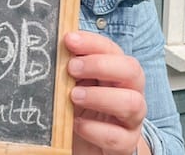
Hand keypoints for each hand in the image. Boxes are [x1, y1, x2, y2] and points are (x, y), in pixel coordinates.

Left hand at [65, 31, 147, 154]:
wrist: (91, 143)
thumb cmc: (83, 108)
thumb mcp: (75, 84)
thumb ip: (69, 68)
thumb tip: (51, 48)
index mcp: (116, 71)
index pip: (112, 49)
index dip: (91, 42)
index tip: (69, 40)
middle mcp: (129, 91)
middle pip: (132, 70)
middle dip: (100, 65)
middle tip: (71, 68)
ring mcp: (131, 118)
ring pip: (132, 103)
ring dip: (99, 97)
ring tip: (73, 96)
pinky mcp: (126, 143)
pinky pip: (119, 138)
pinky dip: (95, 130)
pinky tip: (77, 124)